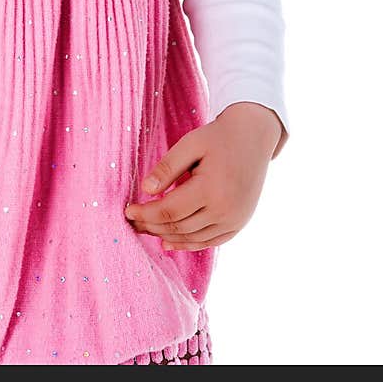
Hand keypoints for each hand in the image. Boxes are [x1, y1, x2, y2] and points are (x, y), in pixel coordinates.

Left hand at [123, 102, 281, 250]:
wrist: (254, 137)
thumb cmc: (218, 137)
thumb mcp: (190, 143)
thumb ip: (167, 167)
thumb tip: (146, 190)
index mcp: (211, 189)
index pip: (169, 211)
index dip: (146, 213)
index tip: (128, 210)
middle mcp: (225, 210)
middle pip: (179, 227)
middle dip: (152, 226)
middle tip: (132, 222)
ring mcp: (234, 220)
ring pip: (193, 238)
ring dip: (167, 237)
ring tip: (146, 231)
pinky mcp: (239, 223)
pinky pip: (211, 241)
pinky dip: (189, 244)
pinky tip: (170, 242)